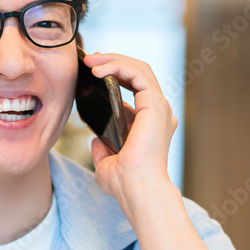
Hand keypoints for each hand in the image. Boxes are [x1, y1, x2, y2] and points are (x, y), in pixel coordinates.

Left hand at [84, 52, 177, 211]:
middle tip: (90, 61)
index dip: (116, 75)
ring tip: (91, 61)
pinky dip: (117, 66)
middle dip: (113, 62)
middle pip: (138, 73)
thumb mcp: (107, 165)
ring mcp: (159, 106)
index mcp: (152, 123)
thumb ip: (103, 151)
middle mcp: (159, 112)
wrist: (137, 190)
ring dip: (113, 60)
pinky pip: (136, 73)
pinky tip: (98, 70)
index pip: (137, 87)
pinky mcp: (155, 104)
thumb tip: (95, 141)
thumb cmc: (125, 184)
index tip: (94, 73)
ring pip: (138, 68)